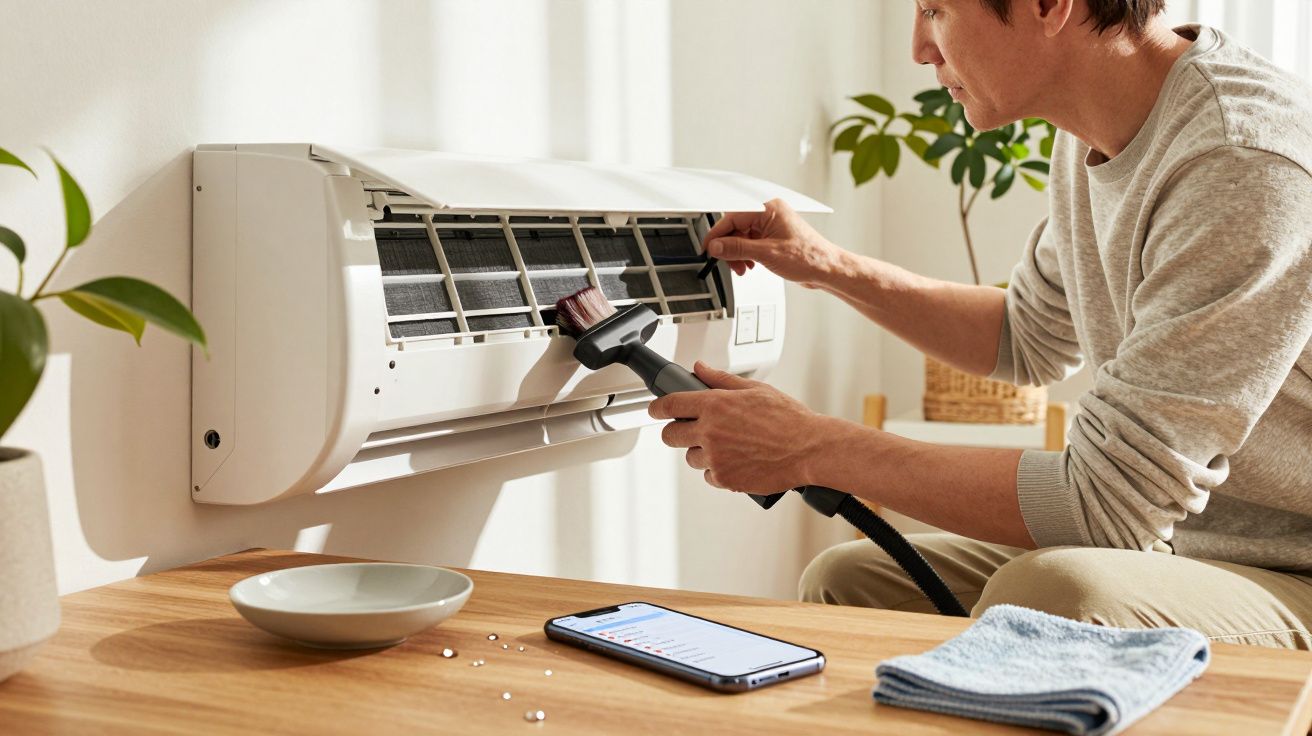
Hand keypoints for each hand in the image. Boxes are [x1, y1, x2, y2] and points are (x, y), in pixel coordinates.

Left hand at [647, 361, 828, 492]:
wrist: (809, 449)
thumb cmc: (788, 419)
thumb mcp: (755, 389)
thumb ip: (720, 380)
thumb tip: (700, 369)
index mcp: (715, 405)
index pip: (670, 405)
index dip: (657, 407)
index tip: (655, 409)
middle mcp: (710, 432)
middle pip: (670, 435)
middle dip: (676, 431)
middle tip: (691, 429)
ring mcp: (715, 458)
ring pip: (690, 457)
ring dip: (701, 451)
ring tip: (728, 445)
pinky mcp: (725, 479)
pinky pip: (708, 475)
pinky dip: (717, 469)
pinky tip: (737, 460)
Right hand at [704, 198, 846, 287]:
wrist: (827, 269)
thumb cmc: (808, 257)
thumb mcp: (766, 253)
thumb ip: (737, 248)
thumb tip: (716, 246)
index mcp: (769, 209)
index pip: (733, 217)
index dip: (718, 234)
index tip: (708, 248)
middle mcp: (770, 214)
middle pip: (736, 228)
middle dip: (730, 247)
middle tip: (729, 263)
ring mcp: (773, 226)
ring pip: (743, 237)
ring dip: (738, 254)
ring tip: (743, 268)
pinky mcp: (774, 238)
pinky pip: (752, 243)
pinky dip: (747, 255)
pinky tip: (750, 265)